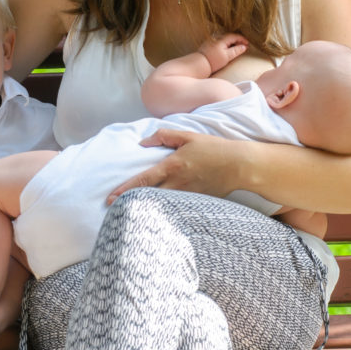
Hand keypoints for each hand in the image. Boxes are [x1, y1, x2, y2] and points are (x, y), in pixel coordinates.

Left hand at [106, 129, 243, 204]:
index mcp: (172, 166)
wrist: (240, 165)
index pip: (143, 180)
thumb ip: (164, 136)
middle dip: (130, 203)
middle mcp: (177, 184)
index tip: (110, 197)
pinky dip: (163, 210)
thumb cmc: (213, 148)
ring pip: (160, 205)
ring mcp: (186, 195)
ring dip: (145, 208)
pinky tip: (155, 213)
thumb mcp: (188, 136)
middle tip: (113, 209)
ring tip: (130, 211)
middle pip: (148, 197)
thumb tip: (143, 142)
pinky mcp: (196, 202)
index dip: (125, 189)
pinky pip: (175, 208)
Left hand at [200, 33, 249, 73]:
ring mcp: (212, 39)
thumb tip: (244, 47)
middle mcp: (216, 37)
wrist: (199, 63)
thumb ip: (236, 50)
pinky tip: (228, 48)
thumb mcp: (227, 56)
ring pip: (225, 38)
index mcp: (222, 39)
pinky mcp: (209, 43)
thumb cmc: (213, 61)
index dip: (242, 39)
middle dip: (238, 40)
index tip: (248, 44)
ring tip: (237, 47)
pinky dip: (226, 43)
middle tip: (244, 46)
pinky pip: (220, 40)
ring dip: (232, 42)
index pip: (235, 36)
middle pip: (230, 36)